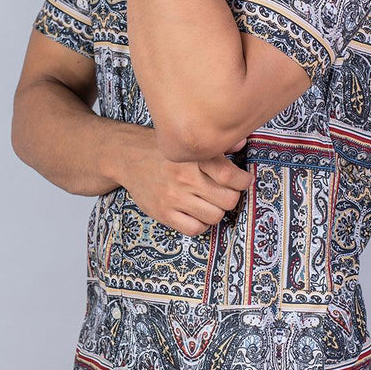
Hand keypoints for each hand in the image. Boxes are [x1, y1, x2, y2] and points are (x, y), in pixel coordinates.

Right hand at [121, 136, 252, 236]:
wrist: (127, 156)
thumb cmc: (161, 148)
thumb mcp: (186, 140)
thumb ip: (215, 144)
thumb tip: (241, 144)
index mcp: (193, 156)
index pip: (230, 175)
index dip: (243, 180)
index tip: (243, 179)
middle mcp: (185, 177)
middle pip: (227, 199)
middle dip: (231, 196)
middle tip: (225, 191)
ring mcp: (173, 197)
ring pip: (215, 216)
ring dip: (217, 211)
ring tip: (210, 201)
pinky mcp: (163, 213)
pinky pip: (195, 229)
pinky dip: (201, 224)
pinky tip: (197, 213)